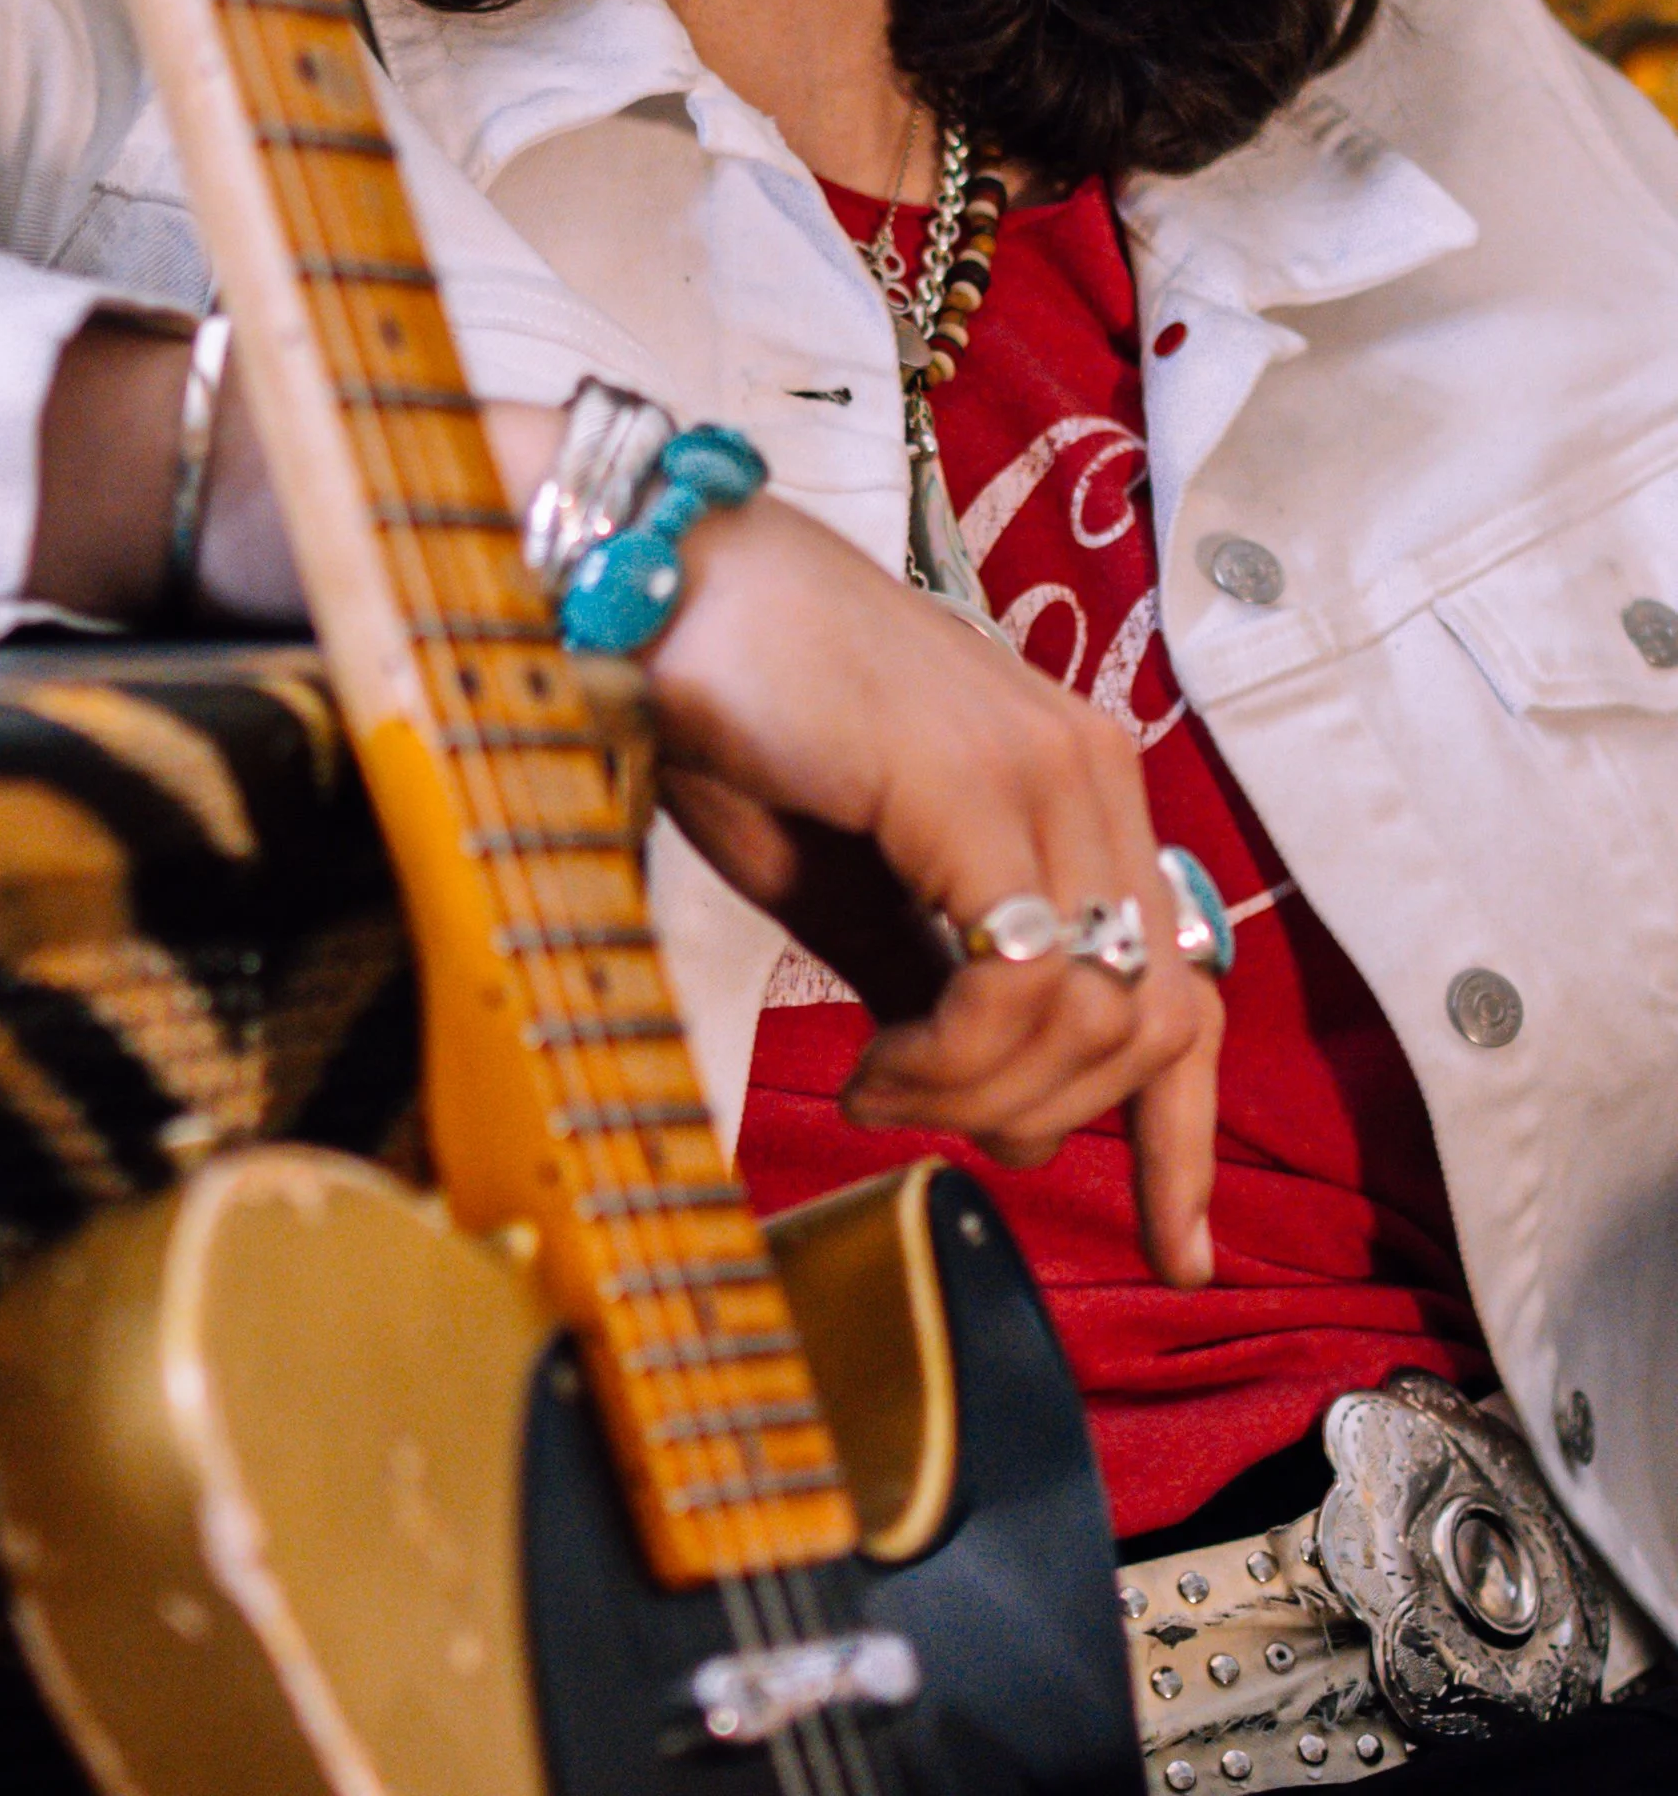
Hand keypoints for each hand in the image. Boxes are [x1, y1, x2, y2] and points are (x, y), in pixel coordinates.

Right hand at [645, 490, 1221, 1290]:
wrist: (657, 588)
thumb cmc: (741, 721)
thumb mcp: (857, 892)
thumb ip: (939, 984)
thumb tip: (1007, 1111)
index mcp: (1076, 786)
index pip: (1187, 988)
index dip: (1186, 1137)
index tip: (1177, 1256)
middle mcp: (1088, 770)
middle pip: (1152, 1023)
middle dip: (1046, 1116)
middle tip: (907, 1110)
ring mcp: (1044, 766)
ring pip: (1093, 1017)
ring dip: (980, 1093)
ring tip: (872, 1085)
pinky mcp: (975, 781)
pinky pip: (1015, 983)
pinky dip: (949, 1059)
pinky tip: (871, 1063)